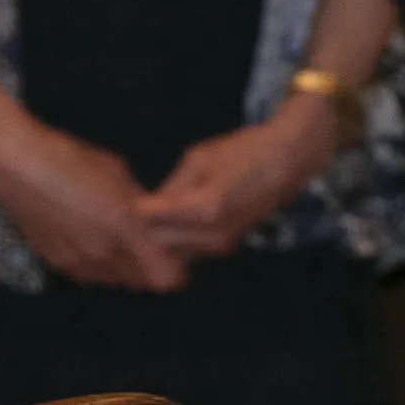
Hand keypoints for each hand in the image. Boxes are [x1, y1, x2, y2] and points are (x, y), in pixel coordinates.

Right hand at [0, 91, 194, 293]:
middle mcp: (103, 253)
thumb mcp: (115, 171)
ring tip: (120, 242)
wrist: (13, 164)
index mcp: (124, 227)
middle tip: (150, 246)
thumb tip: (150, 214)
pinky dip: (99, 266)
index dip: (177, 270)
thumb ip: (138, 199)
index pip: (166, 278)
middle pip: (143, 285)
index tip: (177, 254)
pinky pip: (89, 276)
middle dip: (151, 269)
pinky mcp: (56, 264)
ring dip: (125, 270)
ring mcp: (78, 263)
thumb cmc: (68, 157)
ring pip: (115, 283)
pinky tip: (92, 240)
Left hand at [140, 92, 345, 263]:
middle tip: (120, 221)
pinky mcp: (227, 247)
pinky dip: (176, 244)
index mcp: (203, 207)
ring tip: (142, 225)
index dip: (129, 213)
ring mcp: (222, 244)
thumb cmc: (243, 151)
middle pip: (160, 244)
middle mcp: (213, 234)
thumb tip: (144, 207)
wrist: (290, 162)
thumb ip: (172, 186)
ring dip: (157, 242)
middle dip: (140, 233)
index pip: (150, 220)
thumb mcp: (199, 158)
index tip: (114, 206)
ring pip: (175, 253)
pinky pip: (191, 251)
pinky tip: (166, 229)